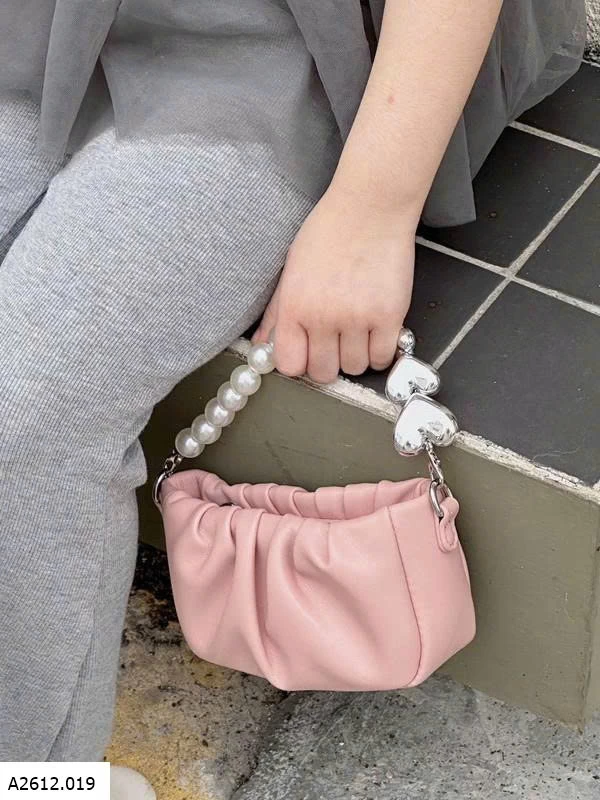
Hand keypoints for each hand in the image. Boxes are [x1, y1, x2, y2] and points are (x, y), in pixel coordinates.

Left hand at [251, 186, 416, 383]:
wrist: (370, 207)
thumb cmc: (330, 231)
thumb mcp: (291, 269)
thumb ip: (276, 312)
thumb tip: (262, 343)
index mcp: (294, 306)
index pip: (290, 365)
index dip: (300, 363)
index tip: (308, 353)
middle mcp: (323, 317)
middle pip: (324, 372)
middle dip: (329, 362)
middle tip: (335, 343)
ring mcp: (357, 318)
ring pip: (355, 367)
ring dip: (356, 355)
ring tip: (357, 332)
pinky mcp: (389, 316)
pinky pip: (383, 357)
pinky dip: (380, 351)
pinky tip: (376, 332)